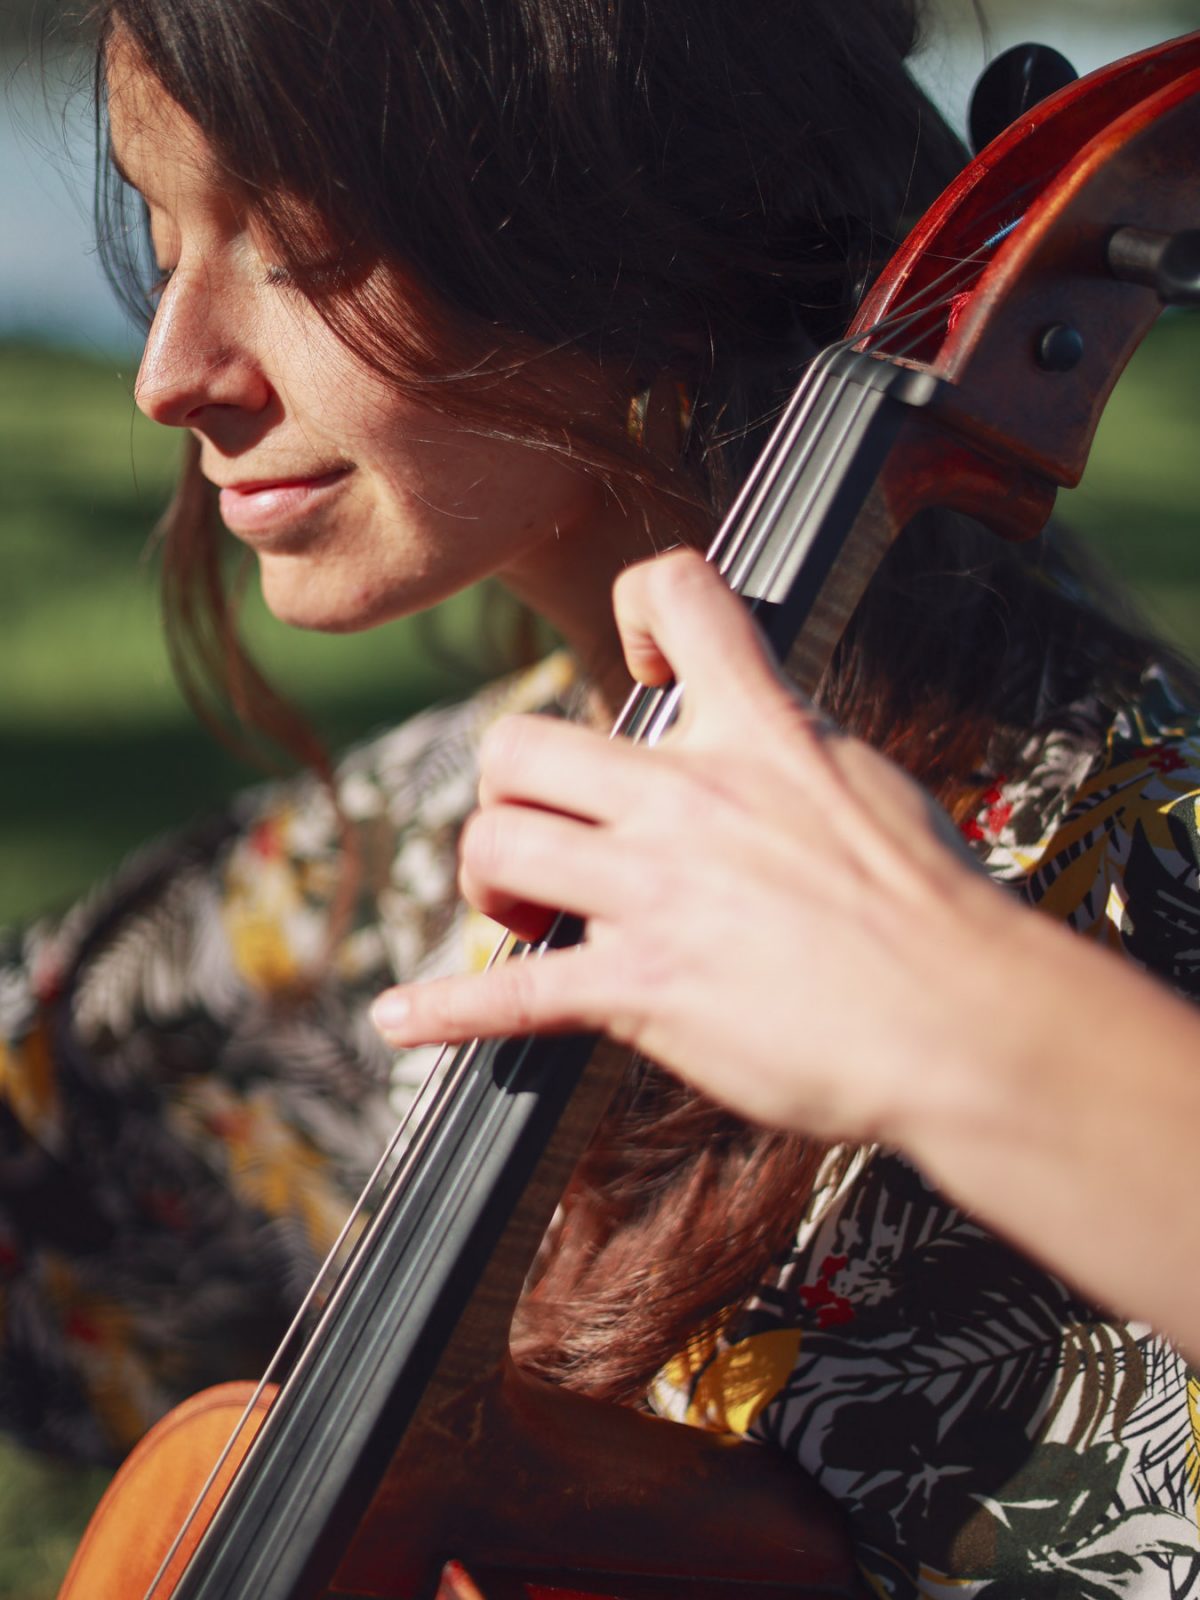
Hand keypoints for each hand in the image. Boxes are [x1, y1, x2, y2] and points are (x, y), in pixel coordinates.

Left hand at [370, 549, 1020, 1143]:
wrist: (962, 1018)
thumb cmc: (934, 910)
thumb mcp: (867, 788)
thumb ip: (787, 752)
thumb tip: (752, 740)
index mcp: (758, 731)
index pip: (681, 596)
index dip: (638, 607)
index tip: (634, 662)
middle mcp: (691, 795)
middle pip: (520, 743)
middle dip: (509, 788)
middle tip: (542, 834)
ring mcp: (656, 890)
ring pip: (497, 846)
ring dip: (486, 881)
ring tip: (516, 915)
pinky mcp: (643, 987)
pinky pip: (511, 994)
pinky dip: (443, 1010)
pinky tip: (399, 1020)